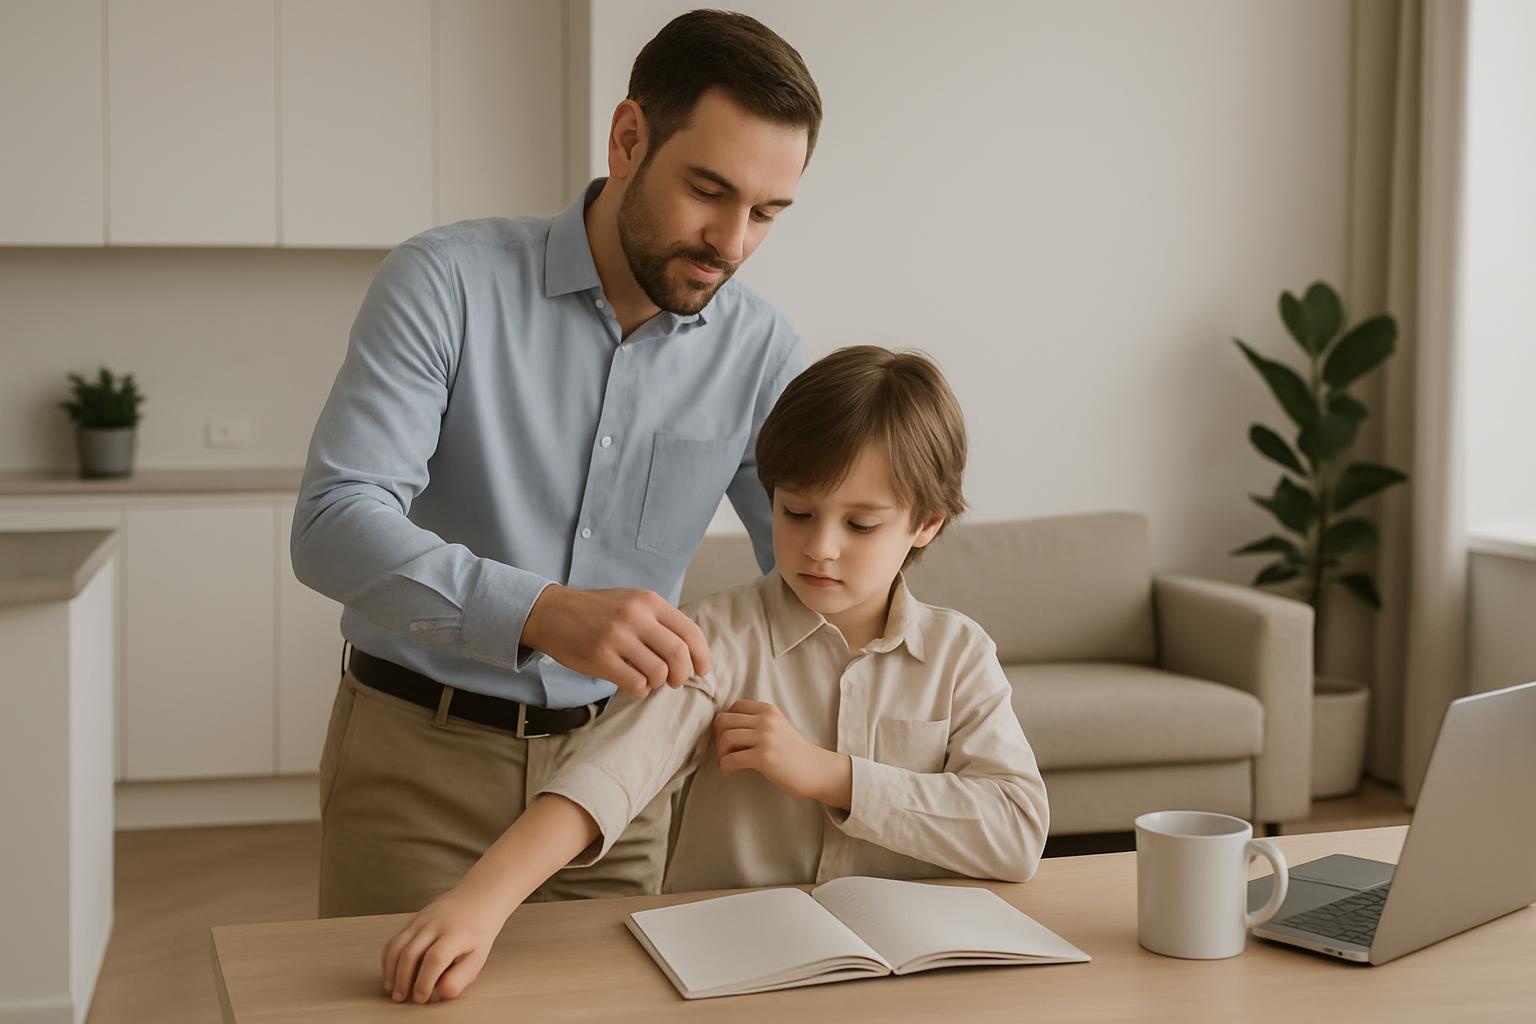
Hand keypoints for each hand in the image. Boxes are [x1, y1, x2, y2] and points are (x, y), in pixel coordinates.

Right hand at [381, 884, 509, 1003]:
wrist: (476, 900)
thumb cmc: (477, 931)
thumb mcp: (478, 957)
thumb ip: (461, 977)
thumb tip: (442, 992)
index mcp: (455, 934)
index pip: (435, 959)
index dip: (424, 981)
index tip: (421, 998)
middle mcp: (436, 924)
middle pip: (410, 953)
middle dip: (402, 980)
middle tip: (403, 998)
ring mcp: (421, 920)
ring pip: (397, 946)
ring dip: (391, 971)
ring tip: (393, 990)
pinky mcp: (412, 921)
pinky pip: (394, 940)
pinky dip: (388, 960)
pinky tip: (392, 974)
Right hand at [521, 585, 710, 698]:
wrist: (552, 612)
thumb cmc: (597, 611)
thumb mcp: (632, 602)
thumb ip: (659, 621)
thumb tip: (691, 652)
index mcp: (648, 602)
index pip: (690, 632)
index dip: (702, 656)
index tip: (702, 669)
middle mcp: (635, 617)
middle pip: (678, 655)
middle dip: (682, 674)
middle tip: (675, 681)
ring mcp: (617, 637)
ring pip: (658, 673)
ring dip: (658, 683)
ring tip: (647, 679)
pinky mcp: (600, 658)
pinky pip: (635, 684)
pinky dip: (640, 689)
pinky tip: (632, 683)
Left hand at [712, 700, 851, 808]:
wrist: (816, 770)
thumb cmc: (794, 752)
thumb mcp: (777, 727)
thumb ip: (756, 722)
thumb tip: (724, 728)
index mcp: (768, 710)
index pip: (733, 706)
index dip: (725, 723)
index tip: (727, 738)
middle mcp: (766, 720)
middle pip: (723, 720)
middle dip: (717, 738)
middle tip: (723, 752)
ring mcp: (765, 738)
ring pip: (724, 738)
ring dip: (720, 753)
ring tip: (726, 762)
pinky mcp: (764, 757)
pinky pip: (730, 759)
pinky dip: (724, 766)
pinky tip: (729, 771)